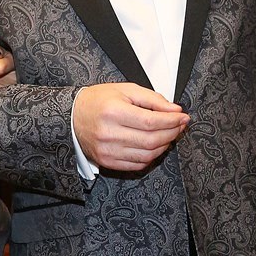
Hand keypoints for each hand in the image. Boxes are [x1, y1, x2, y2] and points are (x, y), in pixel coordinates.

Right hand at [72, 83, 187, 170]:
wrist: (72, 117)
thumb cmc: (98, 101)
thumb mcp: (125, 90)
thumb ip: (152, 99)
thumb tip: (175, 110)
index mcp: (113, 111)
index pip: (151, 121)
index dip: (172, 121)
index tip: (183, 117)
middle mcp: (109, 133)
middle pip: (151, 140)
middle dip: (172, 133)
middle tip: (179, 125)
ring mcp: (107, 151)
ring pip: (147, 155)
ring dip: (164, 146)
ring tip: (169, 135)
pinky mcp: (107, 162)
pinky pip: (137, 165)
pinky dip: (151, 157)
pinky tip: (155, 146)